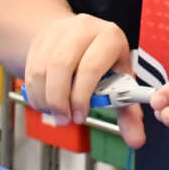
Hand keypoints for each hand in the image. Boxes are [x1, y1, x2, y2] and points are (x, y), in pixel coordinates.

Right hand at [22, 13, 144, 147]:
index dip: (83, 96)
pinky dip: (35, 93)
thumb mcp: (120, 81)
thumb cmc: (105, 64)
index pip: (91, 66)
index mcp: (109, 37)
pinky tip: (45, 104)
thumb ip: (128, 112)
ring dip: (46, 99)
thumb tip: (136, 141)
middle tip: (64, 119)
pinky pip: (31, 70)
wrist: (79, 39)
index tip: (81, 117)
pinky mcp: (40, 40)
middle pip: (62, 65)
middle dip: (60, 99)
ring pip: (42, 69)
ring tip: (55, 114)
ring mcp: (59, 31)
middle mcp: (83, 28)